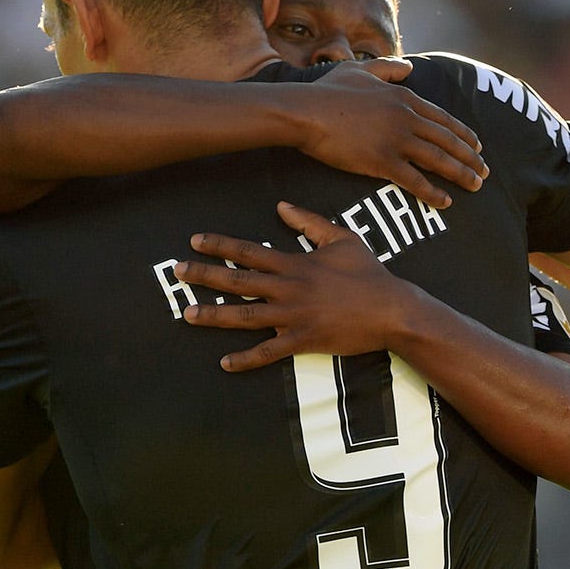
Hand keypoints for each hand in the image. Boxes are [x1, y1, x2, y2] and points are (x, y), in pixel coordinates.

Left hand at [176, 202, 425, 370]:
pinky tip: (224, 363)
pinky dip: (246, 359)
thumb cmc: (369, 273)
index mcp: (295, 263)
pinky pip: (268, 353)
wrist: (392, 310)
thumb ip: (309, 222)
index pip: (249, 250)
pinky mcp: (303, 341)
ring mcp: (293, 317)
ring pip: (246, 316)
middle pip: (238, 281)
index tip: (195, 241)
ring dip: (214, 315)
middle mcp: (289, 288)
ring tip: (187, 314)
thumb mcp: (342, 239)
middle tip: (177, 271)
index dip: (220, 245)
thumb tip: (281, 205)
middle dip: (205, 275)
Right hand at [293, 59, 485, 208]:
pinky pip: (415, 180)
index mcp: (403, 97)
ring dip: (461, 174)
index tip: (477, 146)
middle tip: (485, 172)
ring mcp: (396, 140)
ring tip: (476, 186)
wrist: (306, 112)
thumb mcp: (360, 70)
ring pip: (439, 160)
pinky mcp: (382, 161)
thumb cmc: (328, 91)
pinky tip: (446, 202)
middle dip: (470, 157)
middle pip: (448, 140)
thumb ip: (387, 68)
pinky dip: (434, 192)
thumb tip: (408, 68)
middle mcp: (407, 118)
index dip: (463, 134)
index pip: (443, 118)